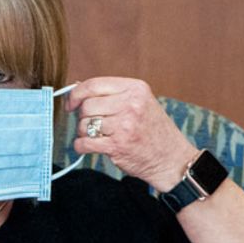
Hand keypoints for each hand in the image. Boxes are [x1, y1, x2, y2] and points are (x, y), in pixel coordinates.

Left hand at [66, 77, 197, 189]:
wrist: (171, 159)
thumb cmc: (153, 131)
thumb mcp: (140, 103)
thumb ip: (112, 94)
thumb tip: (77, 87)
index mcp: (135, 89)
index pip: (94, 84)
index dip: (76, 93)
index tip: (71, 103)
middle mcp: (131, 104)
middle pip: (87, 105)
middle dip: (83, 116)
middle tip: (91, 123)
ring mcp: (124, 126)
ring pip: (84, 124)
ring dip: (83, 132)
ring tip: (96, 135)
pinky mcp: (117, 146)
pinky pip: (84, 143)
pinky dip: (81, 146)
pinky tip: (88, 146)